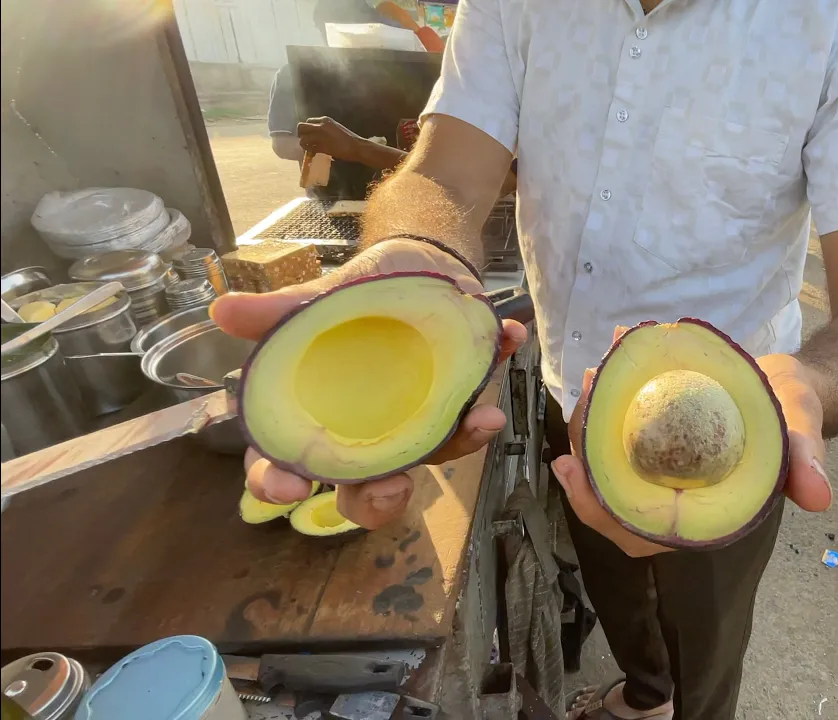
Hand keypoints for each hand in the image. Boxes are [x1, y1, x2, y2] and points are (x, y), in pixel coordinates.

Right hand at [213, 239, 526, 528]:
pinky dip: (495, 374)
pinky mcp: (456, 406)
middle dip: (377, 500)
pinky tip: (508, 341)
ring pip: (430, 458)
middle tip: (394, 486)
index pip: (285, 464)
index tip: (291, 486)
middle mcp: (365, 435)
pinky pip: (474, 408)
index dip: (279, 483)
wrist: (414, 264)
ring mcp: (414, 425)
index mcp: (317, 418)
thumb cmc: (355, 296)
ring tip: (482, 417)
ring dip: (459, 442)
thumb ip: (280, 313)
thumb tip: (223, 310)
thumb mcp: (320, 299)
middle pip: (361, 490)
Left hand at [297, 116, 365, 162]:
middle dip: (301, 135)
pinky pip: (310, 148)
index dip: (307, 129)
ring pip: (303, 139)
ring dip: (304, 144)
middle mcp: (320, 125)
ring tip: (309, 148)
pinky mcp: (321, 146)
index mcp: (324, 119)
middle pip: (301, 127)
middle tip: (306, 141)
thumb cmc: (349, 138)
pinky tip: (314, 153)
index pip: (308, 121)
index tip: (309, 135)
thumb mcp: (335, 127)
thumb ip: (325, 128)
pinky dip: (310, 151)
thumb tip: (316, 133)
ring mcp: (320, 136)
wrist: (357, 146)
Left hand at [550, 331, 832, 558]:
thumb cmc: (796, 414)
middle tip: (578, 411)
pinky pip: (617, 425)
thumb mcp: (804, 432)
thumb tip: (819, 497)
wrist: (789, 384)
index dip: (599, 511)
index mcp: (701, 511)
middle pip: (608, 493)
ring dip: (591, 422)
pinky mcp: (651, 434)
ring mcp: (657, 463)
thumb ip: (806, 463)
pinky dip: (607, 400)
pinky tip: (606, 367)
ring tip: (594, 377)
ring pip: (606, 457)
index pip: (637, 531)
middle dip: (584, 456)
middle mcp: (671, 491)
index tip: (573, 472)